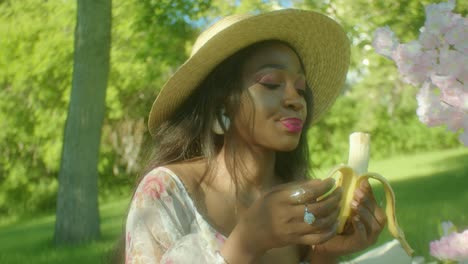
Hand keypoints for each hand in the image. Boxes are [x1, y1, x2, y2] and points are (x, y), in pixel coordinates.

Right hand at [221, 178, 340, 262]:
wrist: (251, 233)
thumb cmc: (263, 207)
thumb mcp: (274, 192)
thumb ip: (296, 186)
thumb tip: (319, 182)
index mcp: (280, 199)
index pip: (307, 192)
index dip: (323, 187)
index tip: (332, 181)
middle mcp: (287, 215)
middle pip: (317, 208)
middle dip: (333, 199)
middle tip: (339, 192)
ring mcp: (292, 230)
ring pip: (320, 223)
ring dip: (333, 214)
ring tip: (338, 205)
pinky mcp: (295, 241)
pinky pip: (317, 239)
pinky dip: (329, 232)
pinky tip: (334, 224)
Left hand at [311, 179, 386, 257]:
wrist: (324, 241)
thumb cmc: (334, 222)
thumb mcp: (343, 207)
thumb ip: (351, 196)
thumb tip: (357, 179)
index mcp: (371, 216)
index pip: (376, 203)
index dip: (370, 193)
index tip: (362, 182)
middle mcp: (374, 227)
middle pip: (379, 214)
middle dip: (368, 202)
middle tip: (356, 193)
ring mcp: (370, 237)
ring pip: (375, 225)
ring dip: (365, 212)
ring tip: (354, 204)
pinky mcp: (361, 245)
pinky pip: (364, 235)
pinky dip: (360, 226)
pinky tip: (354, 218)